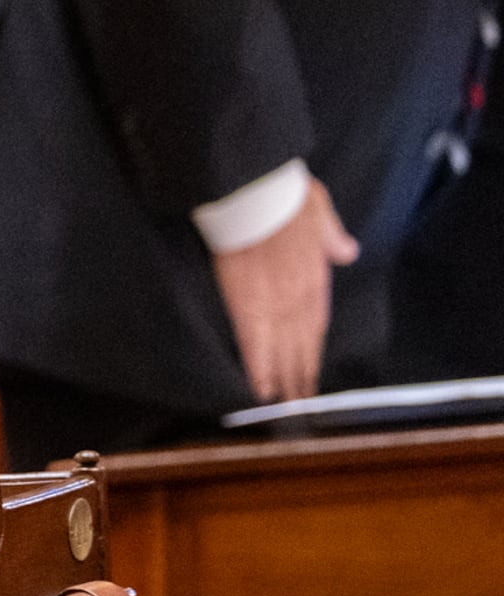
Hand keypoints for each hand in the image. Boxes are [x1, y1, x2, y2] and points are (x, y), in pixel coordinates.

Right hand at [214, 173, 355, 403]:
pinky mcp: (247, 304)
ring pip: (282, 350)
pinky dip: (259, 368)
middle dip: (301, 374)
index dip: (312, 349)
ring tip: (284, 405)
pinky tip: (260, 390)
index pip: (315, 322)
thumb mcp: (319, 210)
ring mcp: (275, 303)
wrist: (257, 191)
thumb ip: (332, 236)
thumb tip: (347, 251)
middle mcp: (299, 296)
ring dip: (284, 379)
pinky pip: (254, 343)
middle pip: (301, 344)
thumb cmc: (284, 194)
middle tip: (300, 404)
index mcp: (314, 276)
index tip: (310, 369)